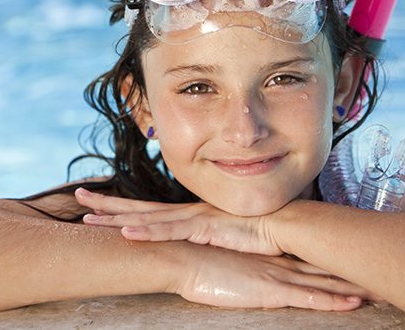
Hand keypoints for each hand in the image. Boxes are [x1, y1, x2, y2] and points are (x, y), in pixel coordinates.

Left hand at [75, 188, 281, 255]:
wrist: (283, 224)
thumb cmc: (255, 231)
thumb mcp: (221, 235)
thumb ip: (204, 238)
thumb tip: (192, 246)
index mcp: (185, 215)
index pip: (145, 210)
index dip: (119, 206)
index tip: (96, 203)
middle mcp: (183, 213)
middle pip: (136, 208)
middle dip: (105, 204)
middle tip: (77, 196)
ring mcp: (191, 218)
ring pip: (145, 219)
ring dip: (115, 220)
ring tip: (87, 220)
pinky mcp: (202, 227)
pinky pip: (169, 232)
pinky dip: (147, 232)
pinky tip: (126, 233)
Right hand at [176, 245, 369, 310]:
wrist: (181, 256)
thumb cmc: (191, 255)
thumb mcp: (214, 253)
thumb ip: (229, 254)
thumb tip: (229, 256)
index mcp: (263, 252)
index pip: (301, 254)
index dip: (325, 255)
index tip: (343, 254)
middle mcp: (274, 261)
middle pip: (319, 265)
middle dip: (346, 269)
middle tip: (371, 268)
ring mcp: (274, 274)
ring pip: (322, 281)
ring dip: (349, 286)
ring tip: (375, 289)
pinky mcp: (270, 290)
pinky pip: (309, 298)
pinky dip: (332, 300)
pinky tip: (353, 303)